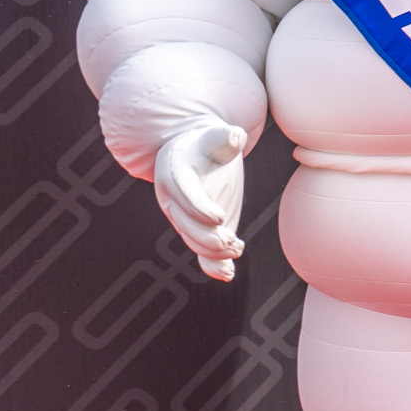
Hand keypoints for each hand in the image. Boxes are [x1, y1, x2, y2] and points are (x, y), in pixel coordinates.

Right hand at [152, 121, 250, 280]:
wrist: (197, 155)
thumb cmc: (209, 144)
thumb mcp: (215, 137)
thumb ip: (225, 138)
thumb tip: (235, 135)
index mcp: (175, 173)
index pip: (185, 193)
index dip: (200, 207)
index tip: (220, 218)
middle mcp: (174, 199)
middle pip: (186, 223)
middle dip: (207, 236)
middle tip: (230, 241)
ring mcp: (185, 217)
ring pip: (194, 240)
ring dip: (214, 251)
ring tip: (236, 249)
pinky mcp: (198, 230)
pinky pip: (200, 252)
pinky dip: (212, 266)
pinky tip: (227, 274)